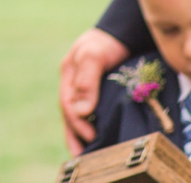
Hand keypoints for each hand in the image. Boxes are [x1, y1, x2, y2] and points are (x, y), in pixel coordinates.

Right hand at [59, 28, 129, 153]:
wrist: (123, 31)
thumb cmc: (106, 42)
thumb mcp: (93, 56)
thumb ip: (87, 81)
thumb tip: (82, 111)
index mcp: (68, 75)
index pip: (68, 105)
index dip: (77, 125)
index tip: (90, 140)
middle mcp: (74, 83)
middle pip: (70, 113)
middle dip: (74, 136)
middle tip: (82, 158)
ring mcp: (86, 86)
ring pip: (81, 113)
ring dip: (83, 133)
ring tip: (90, 153)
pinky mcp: (99, 89)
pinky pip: (94, 110)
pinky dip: (94, 124)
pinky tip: (101, 134)